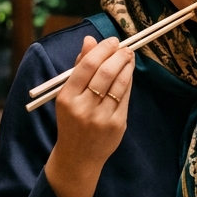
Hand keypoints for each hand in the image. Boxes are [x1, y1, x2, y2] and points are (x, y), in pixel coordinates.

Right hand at [45, 35, 134, 196]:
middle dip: (118, 55)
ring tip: (129, 57)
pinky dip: (128, 82)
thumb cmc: (72, 120)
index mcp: (67, 98)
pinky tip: (128, 74)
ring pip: (119, 84)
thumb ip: (79, 67)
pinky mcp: (116, 125)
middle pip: (105, 73)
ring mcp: (101, 118)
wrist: (78, 157)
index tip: (112, 41)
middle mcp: (83, 108)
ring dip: (127, 66)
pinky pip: (125, 97)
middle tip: (125, 47)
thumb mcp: (68, 95)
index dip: (102, 50)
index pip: (87, 66)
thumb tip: (90, 40)